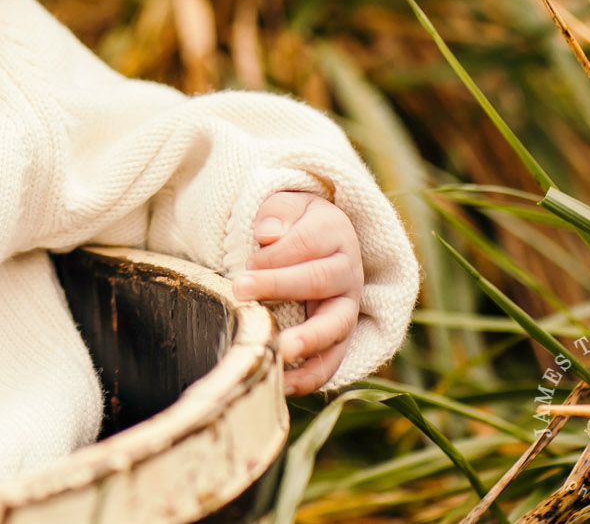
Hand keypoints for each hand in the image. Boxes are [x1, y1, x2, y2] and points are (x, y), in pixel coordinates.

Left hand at [231, 189, 363, 395]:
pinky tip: (282, 385)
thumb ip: (278, 214)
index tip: (244, 262)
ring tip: (278, 351)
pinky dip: (310, 377)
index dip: (274, 254)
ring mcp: (348, 308)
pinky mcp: (340, 339)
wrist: (318, 239)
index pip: (305, 244)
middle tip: (240, 290)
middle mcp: (348, 271)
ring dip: (307, 340)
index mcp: (335, 233)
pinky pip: (332, 362)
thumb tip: (268, 235)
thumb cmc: (293, 223)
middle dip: (279, 286)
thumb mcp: (287, 205)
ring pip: (336, 326)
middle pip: (319, 280)